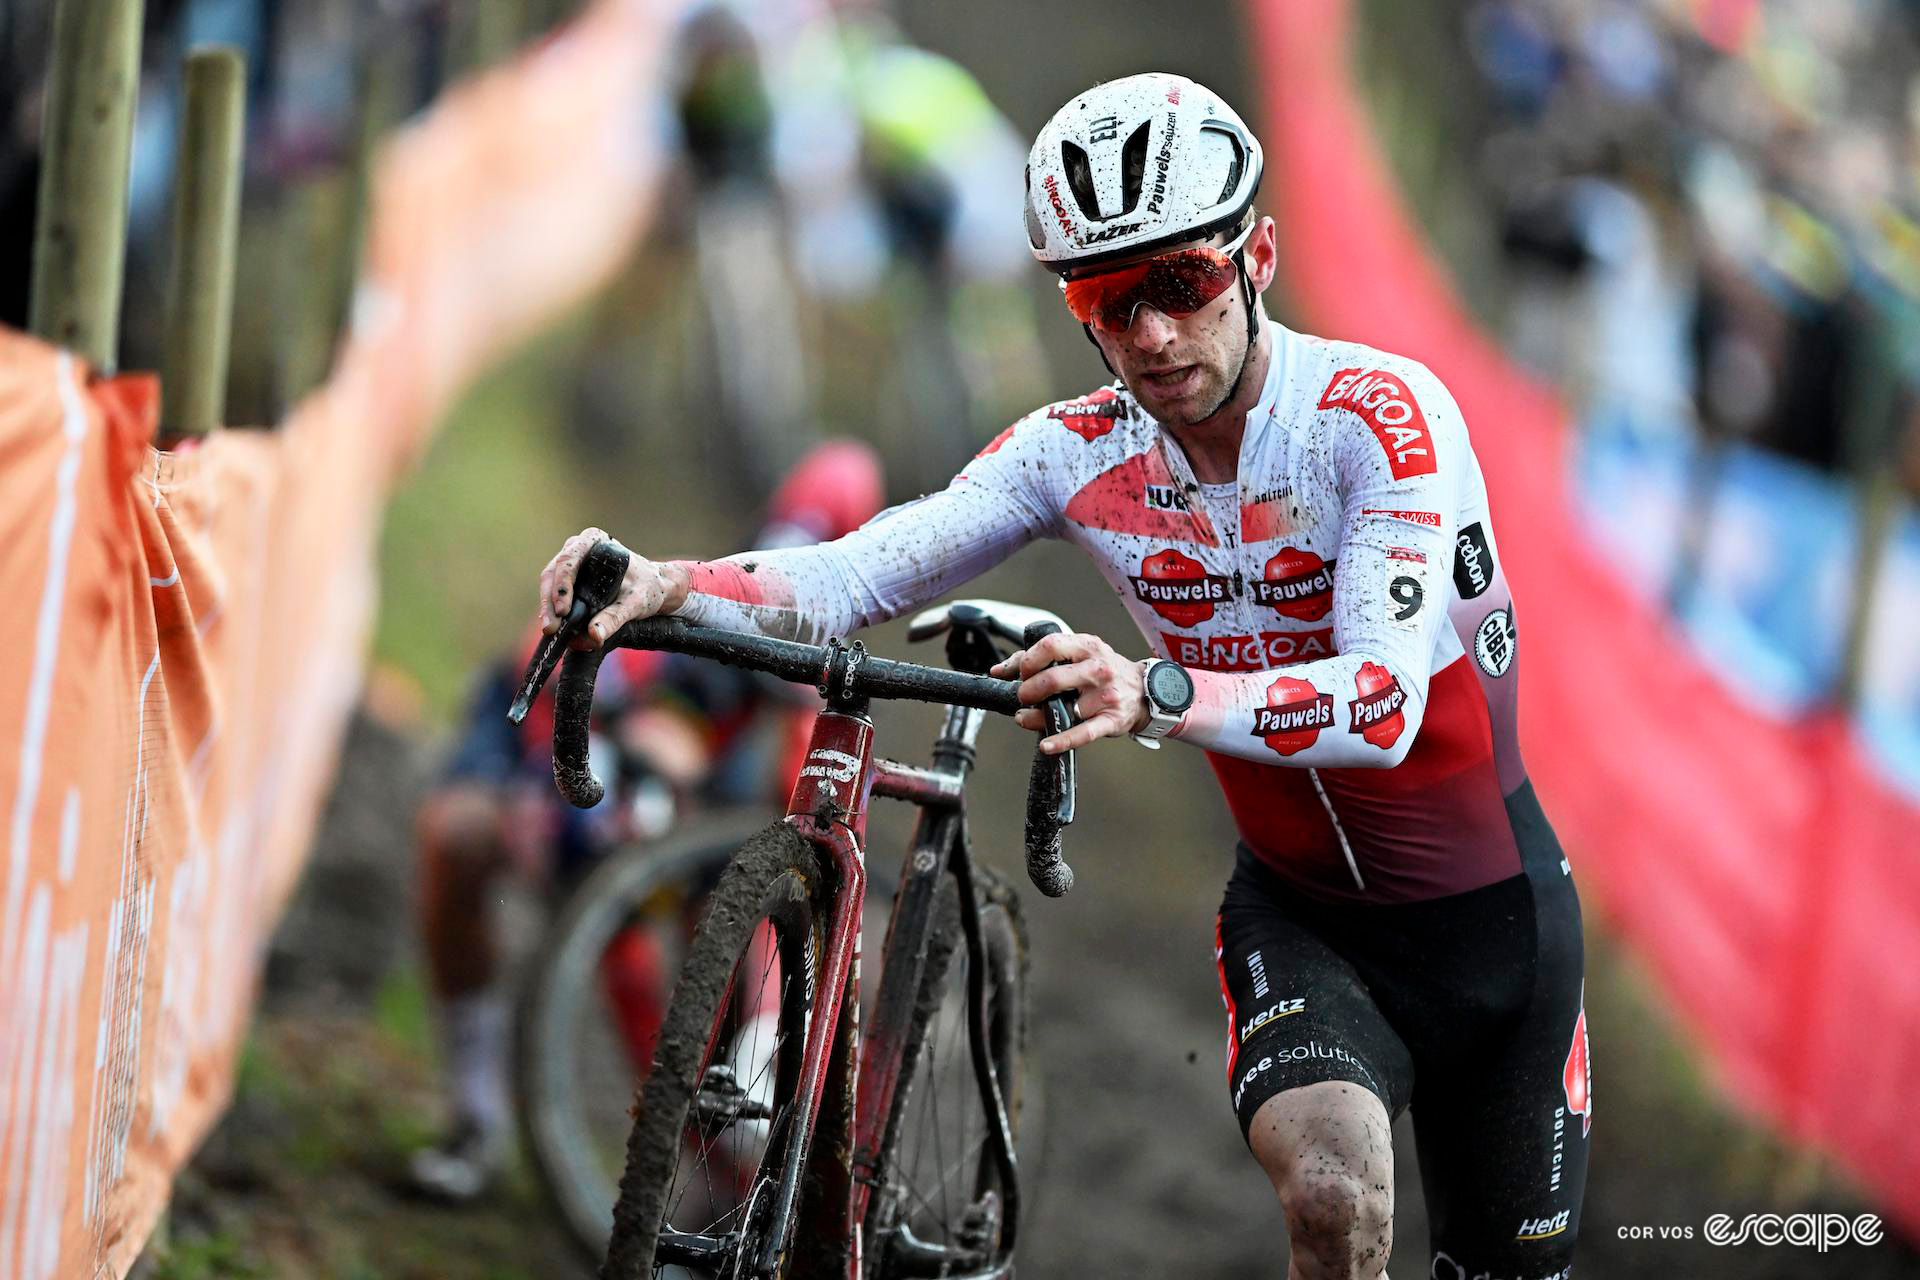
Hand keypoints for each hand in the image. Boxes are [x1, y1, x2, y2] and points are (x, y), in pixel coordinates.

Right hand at [537, 527, 690, 647]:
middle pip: (553, 574)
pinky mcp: (569, 582)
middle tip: (550, 628)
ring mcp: (570, 565)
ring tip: (550, 632)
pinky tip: (554, 630)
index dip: (562, 586)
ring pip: (549, 586)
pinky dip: (553, 612)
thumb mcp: (635, 603)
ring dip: (547, 609)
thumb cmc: (647, 588)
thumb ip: (615, 618)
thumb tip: (593, 636)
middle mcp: (577, 548)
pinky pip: (554, 596)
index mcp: (594, 540)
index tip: (563, 611)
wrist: (654, 589)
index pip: (569, 560)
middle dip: (549, 603)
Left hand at [989, 632, 1146, 753]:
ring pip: (1064, 708)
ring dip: (1038, 717)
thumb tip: (999, 671)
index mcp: (1087, 647)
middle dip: (1029, 690)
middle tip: (1024, 697)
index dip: (1028, 661)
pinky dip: (1062, 740)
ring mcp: (1106, 696)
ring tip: (1026, 718)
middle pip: (1053, 678)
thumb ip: (1039, 658)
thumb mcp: (1079, 654)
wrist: (1145, 691)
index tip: (1021, 673)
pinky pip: (1083, 733)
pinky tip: (1047, 744)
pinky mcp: (1111, 720)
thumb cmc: (1103, 671)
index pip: (1050, 646)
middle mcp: (1098, 669)